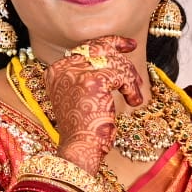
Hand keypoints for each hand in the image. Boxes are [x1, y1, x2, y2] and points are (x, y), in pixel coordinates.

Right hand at [45, 36, 144, 173]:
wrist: (79, 148)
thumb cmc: (81, 128)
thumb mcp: (78, 96)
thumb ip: (87, 76)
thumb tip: (112, 58)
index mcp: (56, 71)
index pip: (84, 48)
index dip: (106, 43)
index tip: (124, 44)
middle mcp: (63, 68)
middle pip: (97, 48)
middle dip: (118, 49)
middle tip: (132, 47)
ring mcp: (78, 72)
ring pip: (112, 60)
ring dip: (128, 75)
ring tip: (135, 92)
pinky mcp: (94, 80)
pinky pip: (120, 74)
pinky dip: (130, 87)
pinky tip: (133, 101)